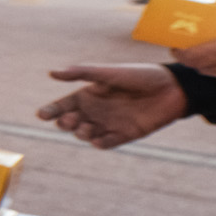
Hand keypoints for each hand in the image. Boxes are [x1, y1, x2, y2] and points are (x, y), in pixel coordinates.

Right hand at [37, 65, 186, 148]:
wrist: (173, 88)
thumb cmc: (140, 75)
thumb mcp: (109, 72)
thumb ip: (82, 73)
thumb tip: (52, 73)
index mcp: (89, 94)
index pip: (63, 105)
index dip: (51, 111)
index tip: (42, 115)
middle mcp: (96, 110)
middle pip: (70, 122)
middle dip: (64, 123)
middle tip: (68, 120)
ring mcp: (109, 123)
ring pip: (85, 134)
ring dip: (81, 133)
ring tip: (86, 128)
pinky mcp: (124, 135)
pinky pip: (106, 143)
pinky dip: (100, 143)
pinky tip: (99, 139)